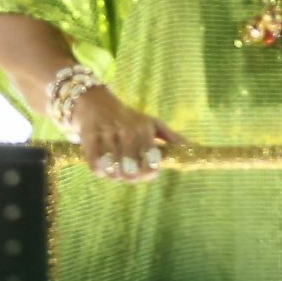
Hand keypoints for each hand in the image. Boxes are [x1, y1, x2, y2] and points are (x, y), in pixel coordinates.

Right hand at [69, 85, 183, 182]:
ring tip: (116, 173)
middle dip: (132, 177)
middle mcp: (127, 131)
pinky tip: (102, 169)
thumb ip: (171, 137)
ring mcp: (107, 134)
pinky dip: (99, 171)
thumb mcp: (152, 123)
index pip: (151, 160)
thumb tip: (192, 147)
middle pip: (132, 169)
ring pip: (113, 169)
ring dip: (115, 176)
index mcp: (145, 129)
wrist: (97, 103)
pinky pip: (95, 164)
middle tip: (130, 175)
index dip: (150, 172)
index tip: (149, 173)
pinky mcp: (89, 138)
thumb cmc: (129, 118)